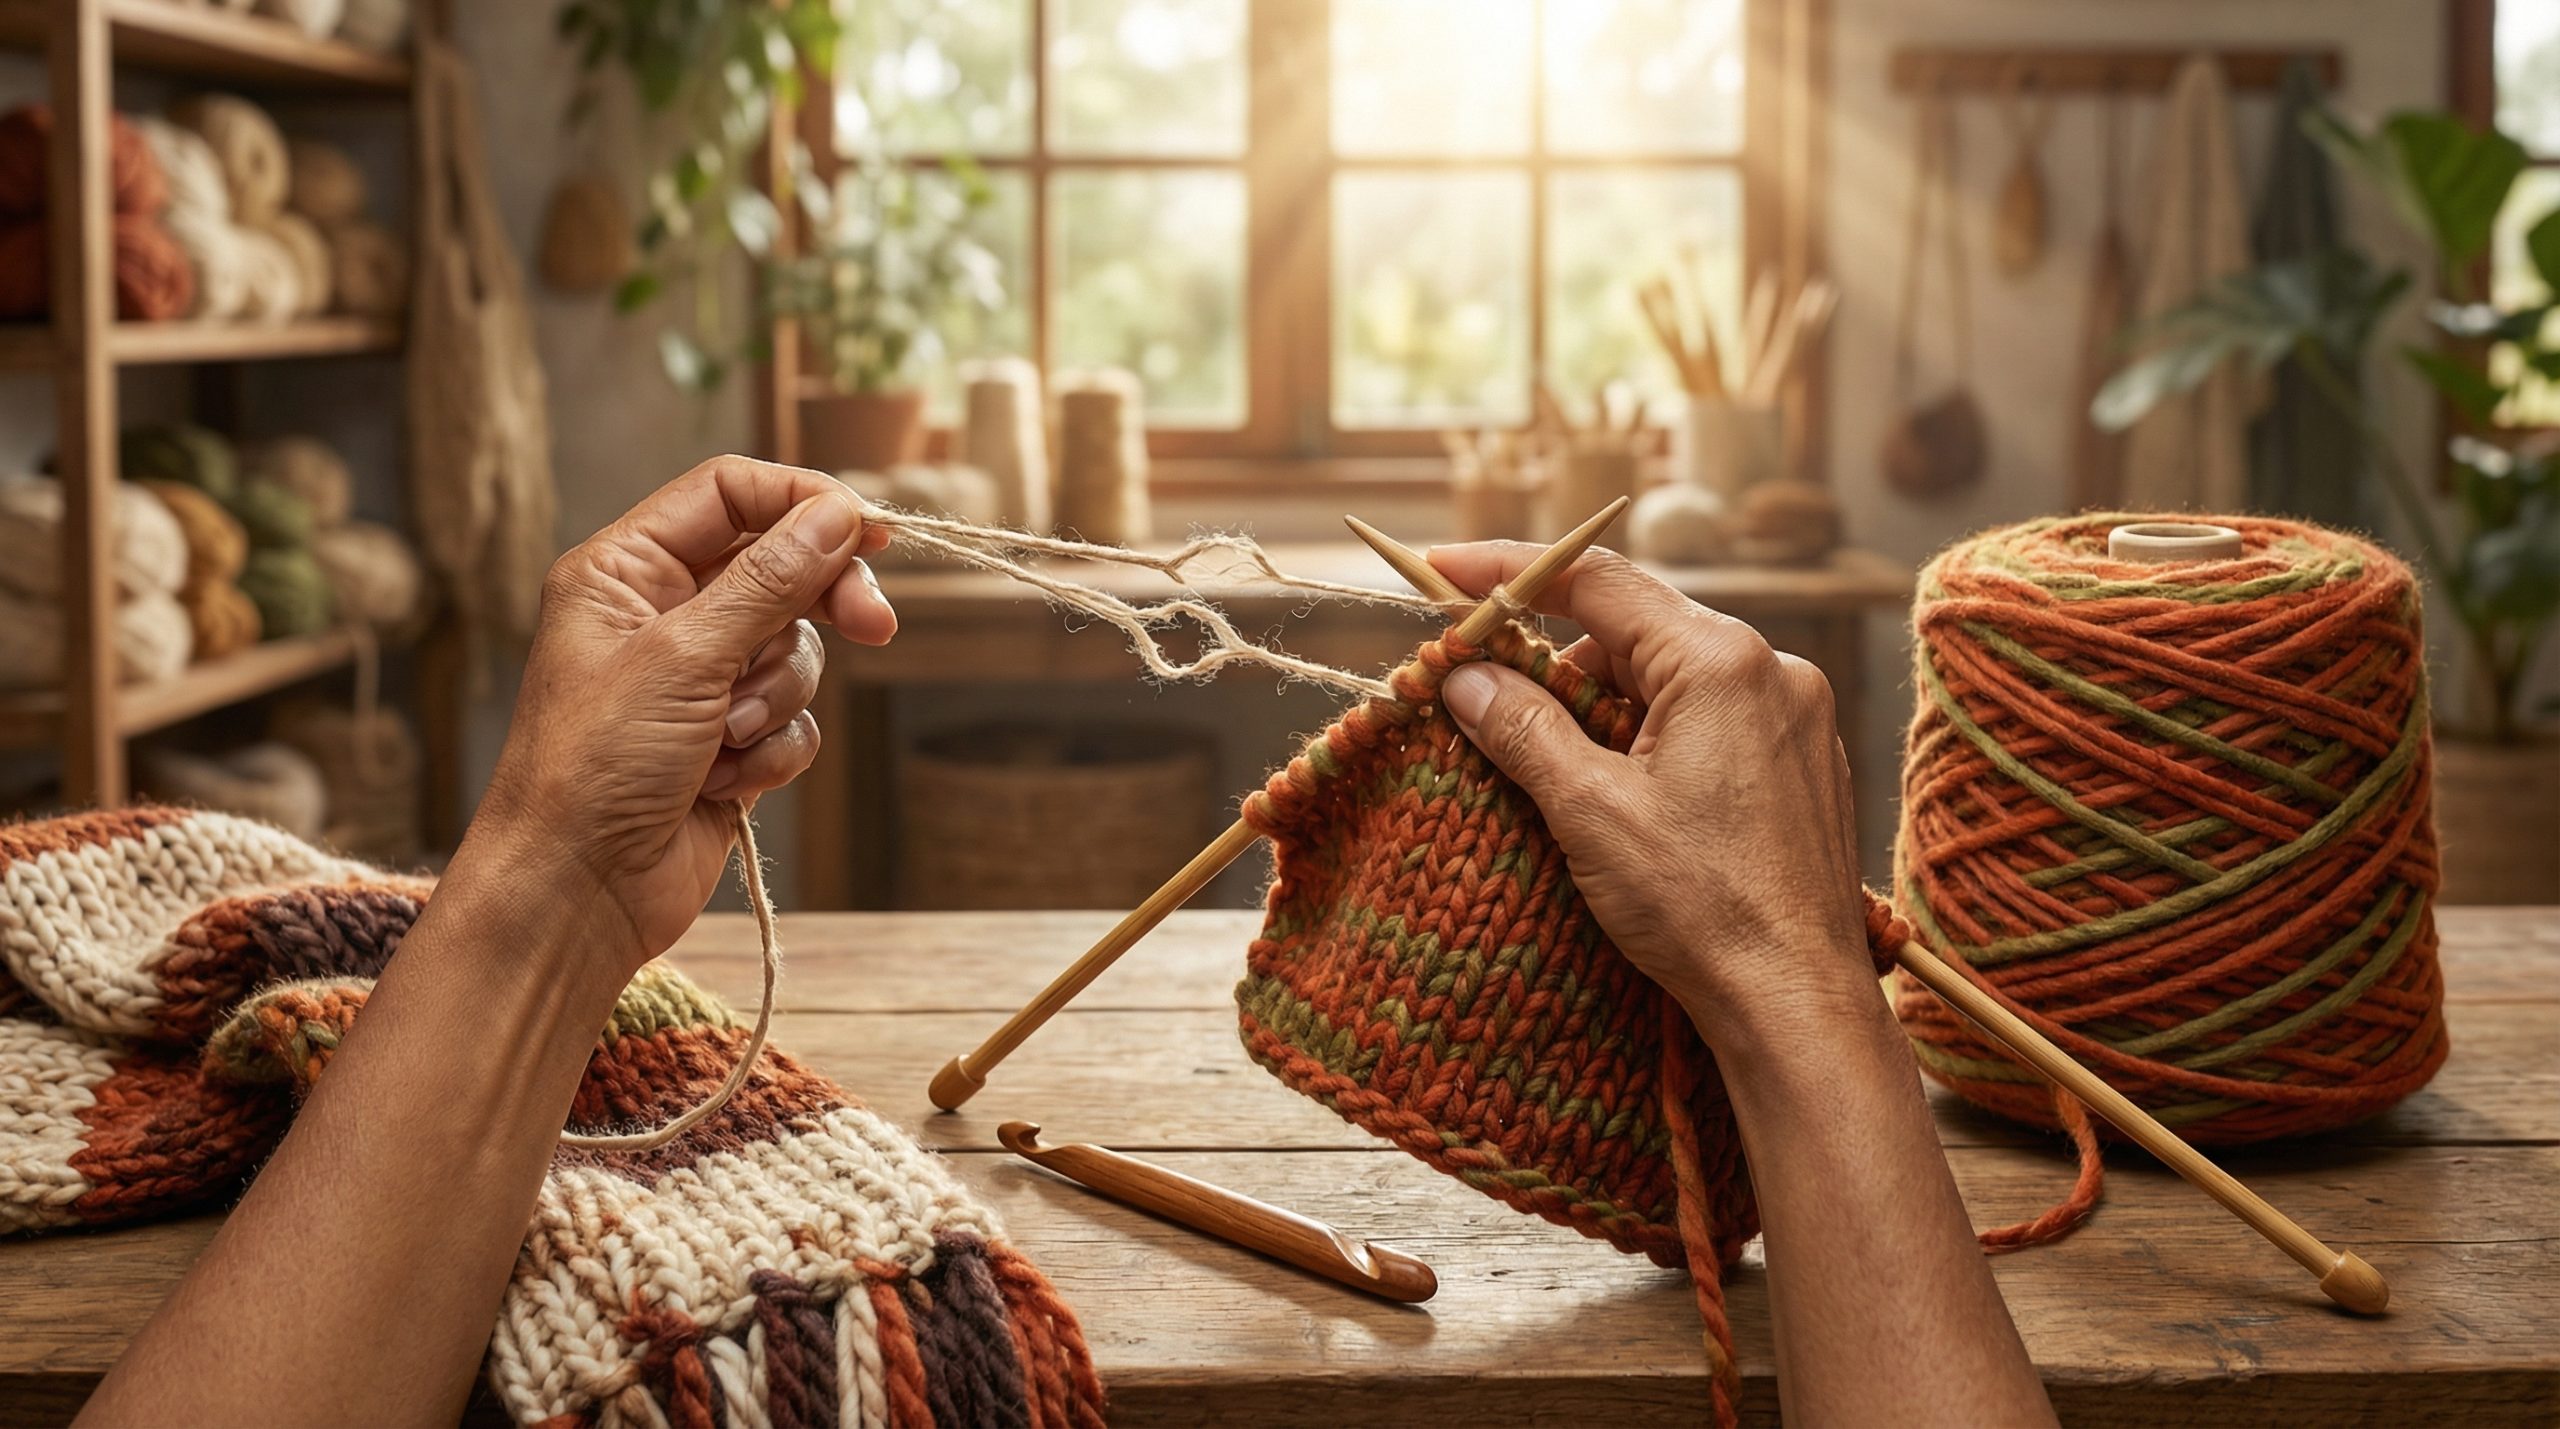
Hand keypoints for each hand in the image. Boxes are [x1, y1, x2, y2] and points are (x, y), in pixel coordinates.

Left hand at [458, 456, 894, 987]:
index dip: (803, 502)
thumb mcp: (685, 656)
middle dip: (821, 603)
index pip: (731, 494)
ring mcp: (697, 680)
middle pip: (780, 568)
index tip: (871, 532)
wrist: (577, 893)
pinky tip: (727, 783)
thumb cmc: (594, 768)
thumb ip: (769, 580)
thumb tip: (837, 515)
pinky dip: (774, 750)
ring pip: (794, 649)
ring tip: (728, 739)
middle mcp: (661, 614)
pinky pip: (793, 718)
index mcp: (626, 570)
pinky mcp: (728, 741)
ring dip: (776, 698)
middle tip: (873, 627)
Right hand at [1427, 543, 1876, 1055]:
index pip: (1596, 580)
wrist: (1796, 1000)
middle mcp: (1771, 669)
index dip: (1509, 571)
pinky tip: (1622, 795)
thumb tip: (1465, 677)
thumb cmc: (1703, 908)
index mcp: (1720, 661)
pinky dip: (1651, 735)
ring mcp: (1795, 714)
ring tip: (1562, 777)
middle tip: (1486, 700)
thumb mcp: (1590, 811)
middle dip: (1555, 659)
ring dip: (1603, 706)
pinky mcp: (1801, 759)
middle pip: (1634, 629)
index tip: (1441, 571)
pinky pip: (1709, 716)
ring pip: (1670, 677)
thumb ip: (1523, 728)